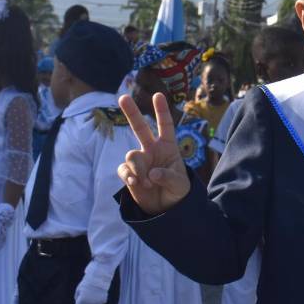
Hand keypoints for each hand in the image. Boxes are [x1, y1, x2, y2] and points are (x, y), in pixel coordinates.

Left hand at [72, 274, 107, 303]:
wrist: (99, 278)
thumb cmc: (87, 282)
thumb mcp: (78, 289)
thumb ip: (77, 297)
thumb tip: (78, 303)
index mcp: (81, 302)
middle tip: (83, 303)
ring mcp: (96, 303)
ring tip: (90, 300)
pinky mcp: (103, 301)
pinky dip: (97, 302)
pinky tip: (96, 297)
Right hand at [117, 92, 189, 214]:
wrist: (166, 208)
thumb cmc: (177, 191)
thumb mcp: (180, 184)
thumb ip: (168, 177)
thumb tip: (152, 173)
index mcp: (168, 146)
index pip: (165, 126)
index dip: (161, 111)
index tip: (158, 95)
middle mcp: (152, 149)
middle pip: (140, 128)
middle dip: (131, 112)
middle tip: (123, 97)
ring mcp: (140, 160)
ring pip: (131, 154)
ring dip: (139, 169)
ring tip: (148, 182)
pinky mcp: (129, 173)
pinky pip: (124, 169)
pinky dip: (129, 176)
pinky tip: (136, 184)